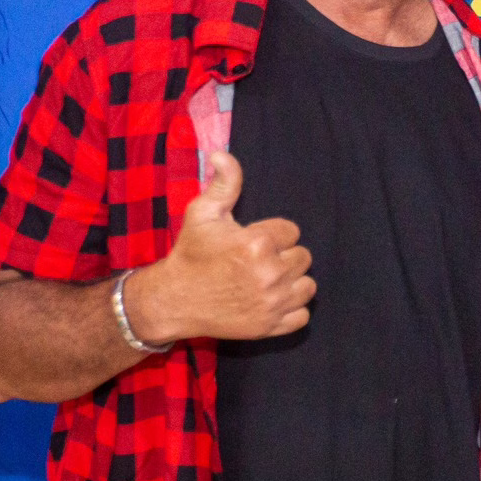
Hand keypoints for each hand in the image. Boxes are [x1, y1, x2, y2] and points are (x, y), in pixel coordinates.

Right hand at [128, 152, 314, 343]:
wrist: (173, 300)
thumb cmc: (190, 254)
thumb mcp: (202, 213)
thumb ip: (224, 183)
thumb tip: (222, 154)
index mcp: (257, 243)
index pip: (292, 231)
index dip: (273, 234)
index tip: (253, 240)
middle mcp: (269, 274)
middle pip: (303, 257)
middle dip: (283, 255)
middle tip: (257, 260)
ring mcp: (271, 303)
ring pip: (307, 285)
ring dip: (292, 281)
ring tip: (267, 278)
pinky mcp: (269, 327)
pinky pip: (301, 315)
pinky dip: (291, 309)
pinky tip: (271, 299)